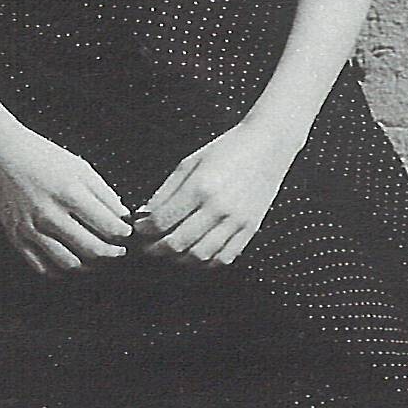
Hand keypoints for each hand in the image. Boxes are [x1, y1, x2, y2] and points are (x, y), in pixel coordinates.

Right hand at [0, 116, 131, 273]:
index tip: (126, 233)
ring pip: (69, 264)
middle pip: (92, 250)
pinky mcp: (17, 238)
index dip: (123, 234)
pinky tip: (71, 260)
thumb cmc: (40, 156)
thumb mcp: (79, 166)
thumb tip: (122, 216)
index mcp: (69, 193)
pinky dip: (61, 270)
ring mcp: (31, 230)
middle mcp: (49, 215)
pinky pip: (43, 267)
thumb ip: (104, 193)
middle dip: (112, 253)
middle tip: (118, 250)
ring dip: (89, 265)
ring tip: (97, 257)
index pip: (108, 227)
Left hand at [131, 118, 296, 266]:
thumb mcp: (190, 163)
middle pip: (178, 243)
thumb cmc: (229, 149)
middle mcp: (219, 208)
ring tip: (171, 251)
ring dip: (179, 258)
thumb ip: (165, 192)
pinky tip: (197, 254)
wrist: (268, 145)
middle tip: (148, 247)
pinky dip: (207, 262)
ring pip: (200, 256)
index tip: (139, 230)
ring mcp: (237, 221)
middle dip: (156, 249)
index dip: (145, 230)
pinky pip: (225, 257)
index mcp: (200, 187)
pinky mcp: (250, 228)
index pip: (162, 221)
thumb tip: (145, 215)